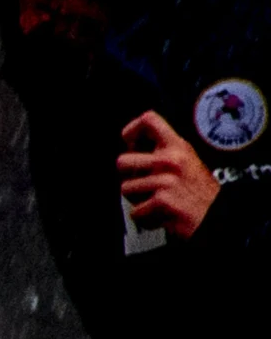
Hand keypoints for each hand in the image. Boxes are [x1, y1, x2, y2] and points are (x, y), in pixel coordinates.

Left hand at [120, 112, 218, 238]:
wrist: (216, 214)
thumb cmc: (200, 192)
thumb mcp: (187, 160)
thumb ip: (164, 152)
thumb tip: (134, 149)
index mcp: (177, 147)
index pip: (149, 120)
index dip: (132, 129)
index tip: (130, 142)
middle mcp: (170, 160)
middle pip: (122, 161)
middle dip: (128, 176)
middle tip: (144, 184)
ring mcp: (165, 180)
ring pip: (126, 188)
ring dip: (137, 199)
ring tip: (157, 200)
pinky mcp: (162, 200)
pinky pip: (134, 211)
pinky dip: (145, 218)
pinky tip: (161, 214)